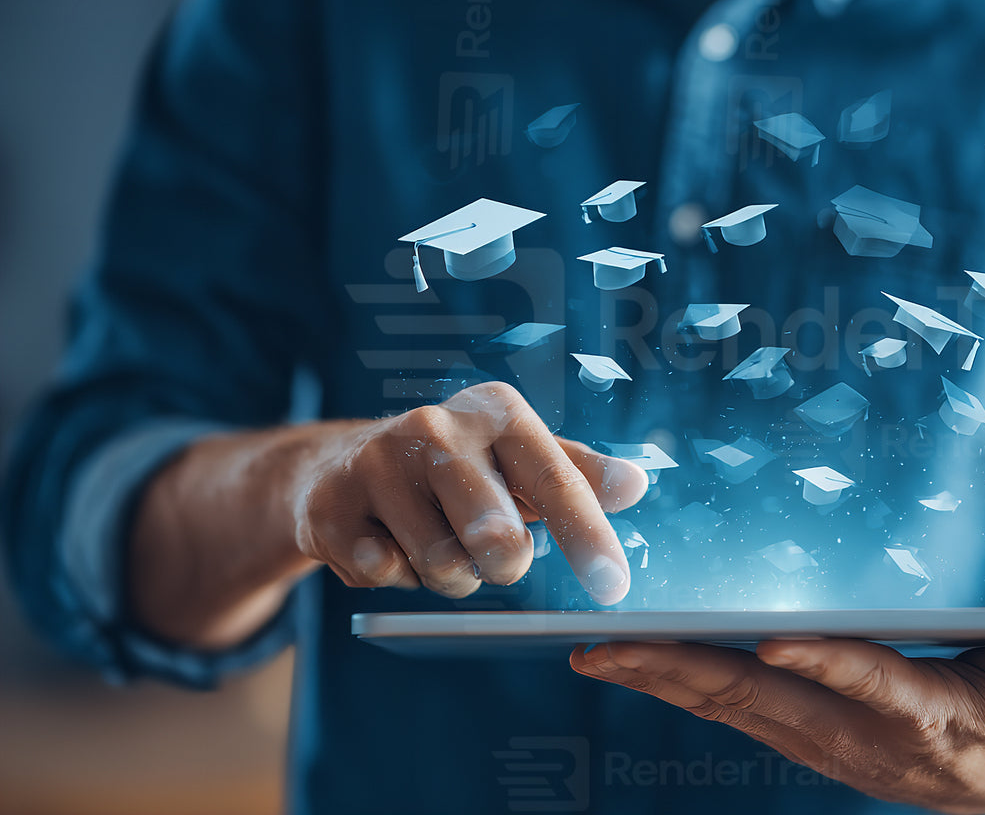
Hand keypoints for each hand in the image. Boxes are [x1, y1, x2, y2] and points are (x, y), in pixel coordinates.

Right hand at [291, 382, 647, 601]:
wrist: (340, 465)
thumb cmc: (458, 468)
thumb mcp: (520, 458)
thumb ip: (579, 474)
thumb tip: (637, 484)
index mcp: (497, 412)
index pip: (557, 482)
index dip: (589, 538)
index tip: (614, 587)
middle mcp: (436, 426)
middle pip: (498, 539)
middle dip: (505, 564)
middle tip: (494, 553)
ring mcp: (377, 463)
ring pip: (443, 567)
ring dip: (449, 574)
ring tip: (434, 538)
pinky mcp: (331, 507)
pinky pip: (386, 575)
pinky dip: (396, 576)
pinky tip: (385, 541)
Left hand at [570, 637, 984, 812]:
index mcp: (926, 717)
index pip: (870, 684)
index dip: (825, 663)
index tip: (772, 635)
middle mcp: (859, 740)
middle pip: (766, 701)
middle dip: (684, 672)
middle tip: (610, 645)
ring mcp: (821, 744)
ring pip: (732, 708)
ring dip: (661, 680)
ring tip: (594, 651)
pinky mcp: (801, 738)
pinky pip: (732, 711)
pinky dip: (680, 686)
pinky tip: (635, 662)